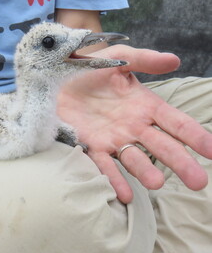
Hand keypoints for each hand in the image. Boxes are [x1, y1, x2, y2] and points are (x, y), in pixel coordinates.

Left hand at [57, 45, 211, 202]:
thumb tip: (175, 59)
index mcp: (144, 105)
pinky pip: (105, 164)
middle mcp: (133, 126)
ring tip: (156, 183)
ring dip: (146, 172)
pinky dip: (114, 179)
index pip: (176, 123)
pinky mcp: (92, 145)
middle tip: (198, 181)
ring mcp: (113, 138)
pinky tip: (124, 194)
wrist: (55, 77)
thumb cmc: (89, 67)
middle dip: (181, 162)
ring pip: (135, 158)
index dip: (194, 135)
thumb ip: (144, 60)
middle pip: (162, 146)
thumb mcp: (119, 58)